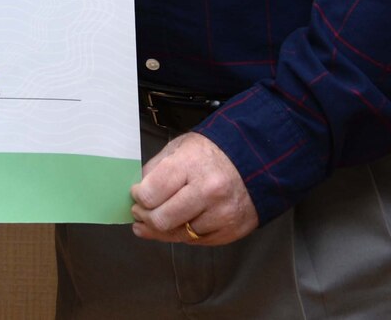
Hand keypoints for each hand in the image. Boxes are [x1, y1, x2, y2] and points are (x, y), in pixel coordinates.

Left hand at [129, 132, 258, 244]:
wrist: (254, 164)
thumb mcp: (179, 148)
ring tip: (153, 222)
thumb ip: (156, 169)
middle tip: (139, 213)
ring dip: (163, 230)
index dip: (137, 197)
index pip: (150, 193)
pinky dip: (184, 234)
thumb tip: (137, 193)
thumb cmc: (210, 154)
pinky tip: (178, 224)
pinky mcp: (232, 231)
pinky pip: (197, 241)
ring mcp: (222, 214)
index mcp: (191, 166)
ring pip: (178, 235)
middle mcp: (208, 192)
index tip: (136, 195)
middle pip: (162, 220)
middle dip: (145, 217)